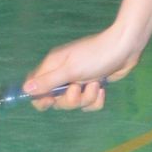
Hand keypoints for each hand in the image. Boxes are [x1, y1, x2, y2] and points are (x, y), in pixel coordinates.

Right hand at [22, 25, 144, 110]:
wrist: (126, 48)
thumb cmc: (96, 55)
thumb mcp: (71, 70)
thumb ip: (48, 81)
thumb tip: (25, 89)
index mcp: (53, 67)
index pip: (36, 87)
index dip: (40, 98)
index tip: (50, 100)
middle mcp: (63, 75)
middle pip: (56, 101)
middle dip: (69, 100)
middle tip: (78, 88)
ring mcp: (79, 81)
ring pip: (75, 103)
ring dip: (87, 97)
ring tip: (95, 84)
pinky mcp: (93, 86)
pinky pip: (89, 103)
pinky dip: (97, 99)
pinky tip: (103, 88)